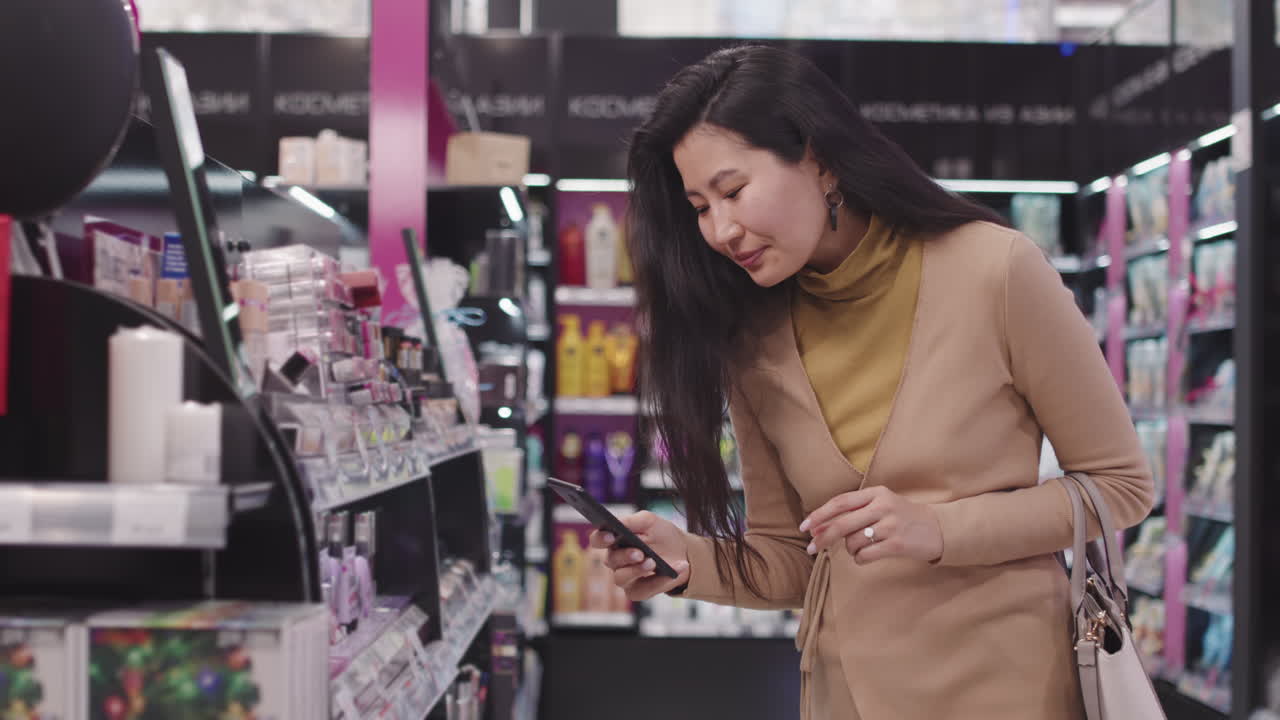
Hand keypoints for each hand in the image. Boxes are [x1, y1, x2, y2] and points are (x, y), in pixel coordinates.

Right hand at [588, 511, 690, 600]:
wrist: (682, 551)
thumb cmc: (661, 534)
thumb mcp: (650, 521)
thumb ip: (632, 521)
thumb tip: (618, 523)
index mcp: (614, 540)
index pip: (598, 540)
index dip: (601, 538)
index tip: (611, 535)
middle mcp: (615, 561)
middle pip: (610, 560)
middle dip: (625, 556)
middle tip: (640, 553)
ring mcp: (625, 577)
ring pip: (621, 578)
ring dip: (638, 570)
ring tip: (653, 563)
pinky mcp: (638, 591)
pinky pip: (644, 590)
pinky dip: (659, 581)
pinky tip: (672, 573)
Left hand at [799, 486, 942, 563]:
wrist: (938, 528)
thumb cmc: (902, 517)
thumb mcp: (881, 504)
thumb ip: (854, 511)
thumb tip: (818, 527)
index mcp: (876, 493)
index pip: (839, 502)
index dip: (819, 515)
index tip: (804, 527)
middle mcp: (882, 506)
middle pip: (841, 523)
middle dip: (822, 537)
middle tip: (811, 548)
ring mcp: (890, 525)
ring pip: (852, 541)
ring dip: (850, 550)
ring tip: (861, 548)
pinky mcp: (897, 544)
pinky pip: (865, 555)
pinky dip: (860, 559)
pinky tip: (868, 556)